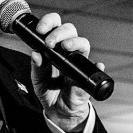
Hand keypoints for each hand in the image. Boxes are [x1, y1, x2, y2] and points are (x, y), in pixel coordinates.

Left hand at [28, 12, 100, 131]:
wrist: (58, 110)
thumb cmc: (48, 90)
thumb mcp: (38, 80)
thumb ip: (37, 67)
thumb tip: (36, 54)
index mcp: (54, 47)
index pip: (55, 26)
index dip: (49, 22)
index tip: (40, 29)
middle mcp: (67, 51)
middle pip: (70, 30)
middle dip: (59, 32)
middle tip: (50, 43)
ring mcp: (78, 62)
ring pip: (83, 43)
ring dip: (75, 42)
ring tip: (65, 47)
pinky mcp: (87, 76)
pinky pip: (95, 68)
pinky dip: (97, 65)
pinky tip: (96, 64)